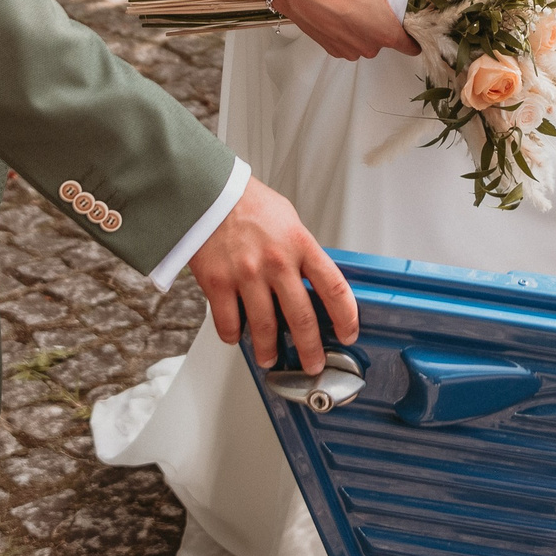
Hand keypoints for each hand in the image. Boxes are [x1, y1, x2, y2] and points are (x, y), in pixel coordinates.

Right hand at [188, 177, 356, 372]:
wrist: (207, 191)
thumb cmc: (248, 203)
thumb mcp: (288, 219)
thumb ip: (301, 250)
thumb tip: (312, 279)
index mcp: (300, 244)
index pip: (334, 287)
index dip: (346, 316)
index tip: (348, 333)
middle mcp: (277, 262)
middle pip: (302, 318)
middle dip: (310, 349)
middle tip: (313, 364)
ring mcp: (247, 274)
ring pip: (265, 328)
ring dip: (269, 351)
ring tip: (270, 359)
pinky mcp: (218, 283)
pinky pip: (229, 323)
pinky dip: (234, 336)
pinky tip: (237, 336)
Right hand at [272, 0, 418, 59]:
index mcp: (387, 33)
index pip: (411, 47)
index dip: (414, 39)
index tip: (412, 32)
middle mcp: (371, 48)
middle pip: (386, 40)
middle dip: (383, 26)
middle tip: (374, 7)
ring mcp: (352, 52)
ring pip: (366, 42)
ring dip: (364, 31)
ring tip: (353, 10)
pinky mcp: (335, 51)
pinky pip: (349, 44)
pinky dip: (347, 34)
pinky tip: (341, 17)